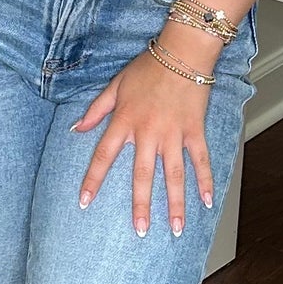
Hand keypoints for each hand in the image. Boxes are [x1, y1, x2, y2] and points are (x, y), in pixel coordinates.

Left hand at [71, 40, 219, 237]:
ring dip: (176, 203)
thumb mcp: (115, 86)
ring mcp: (173, 134)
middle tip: (141, 230)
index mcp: (125, 122)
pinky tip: (207, 202)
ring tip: (177, 229)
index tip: (84, 202)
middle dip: (141, 205)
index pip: (104, 156)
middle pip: (142, 175)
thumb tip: (76, 129)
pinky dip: (205, 181)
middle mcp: (148, 133)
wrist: (182, 53)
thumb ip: (96, 110)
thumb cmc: (147, 68)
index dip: (93, 180)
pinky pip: (200, 160)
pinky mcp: (194, 131)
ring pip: (174, 175)